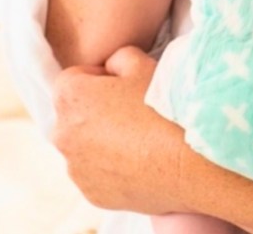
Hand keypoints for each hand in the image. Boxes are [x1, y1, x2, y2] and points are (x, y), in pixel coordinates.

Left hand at [51, 47, 190, 213]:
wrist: (190, 162)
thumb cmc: (166, 109)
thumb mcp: (144, 66)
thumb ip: (119, 58)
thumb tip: (112, 68)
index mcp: (70, 96)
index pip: (73, 78)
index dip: (100, 77)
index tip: (124, 86)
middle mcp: (62, 134)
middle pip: (75, 115)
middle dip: (96, 111)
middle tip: (134, 112)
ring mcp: (76, 169)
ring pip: (85, 148)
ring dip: (102, 142)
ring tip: (141, 140)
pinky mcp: (92, 194)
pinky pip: (97, 175)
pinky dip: (112, 168)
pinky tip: (141, 162)